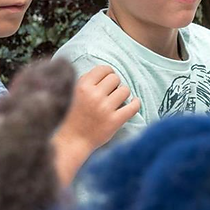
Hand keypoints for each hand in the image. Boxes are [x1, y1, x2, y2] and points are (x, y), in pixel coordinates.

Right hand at [52, 65, 140, 182]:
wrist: (72, 140)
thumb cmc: (73, 116)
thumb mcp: (73, 93)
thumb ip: (87, 81)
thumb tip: (107, 72)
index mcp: (82, 86)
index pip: (104, 69)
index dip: (108, 73)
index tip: (108, 81)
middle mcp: (94, 95)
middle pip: (115, 78)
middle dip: (115, 85)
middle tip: (110, 93)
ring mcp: (105, 109)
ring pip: (125, 90)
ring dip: (123, 95)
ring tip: (117, 101)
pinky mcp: (114, 121)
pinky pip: (133, 106)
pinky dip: (136, 103)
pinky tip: (133, 103)